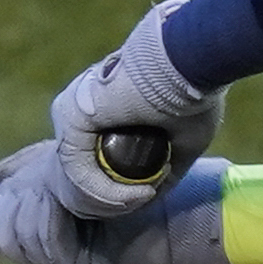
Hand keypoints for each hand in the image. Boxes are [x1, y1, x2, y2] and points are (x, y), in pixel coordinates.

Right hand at [0, 142, 228, 263]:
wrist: (176, 190)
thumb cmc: (128, 172)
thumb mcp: (65, 164)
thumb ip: (27, 173)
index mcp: (43, 240)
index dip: (8, 196)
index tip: (36, 174)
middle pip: (2, 233)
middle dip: (25, 197)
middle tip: (56, 180)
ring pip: (22, 238)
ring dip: (43, 202)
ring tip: (71, 188)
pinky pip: (49, 242)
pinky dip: (58, 212)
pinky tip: (74, 199)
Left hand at [45, 0, 223, 217]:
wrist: (188, 61)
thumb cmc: (193, 92)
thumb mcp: (182, 141)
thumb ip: (166, 167)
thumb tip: (154, 194)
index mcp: (103, 110)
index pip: (92, 160)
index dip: (111, 190)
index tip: (144, 197)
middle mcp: (82, 110)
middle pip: (78, 171)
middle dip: (104, 199)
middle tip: (138, 202)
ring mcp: (71, 112)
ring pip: (76, 176)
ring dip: (106, 199)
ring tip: (140, 199)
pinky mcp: (70, 116)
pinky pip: (78, 171)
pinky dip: (105, 192)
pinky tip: (137, 194)